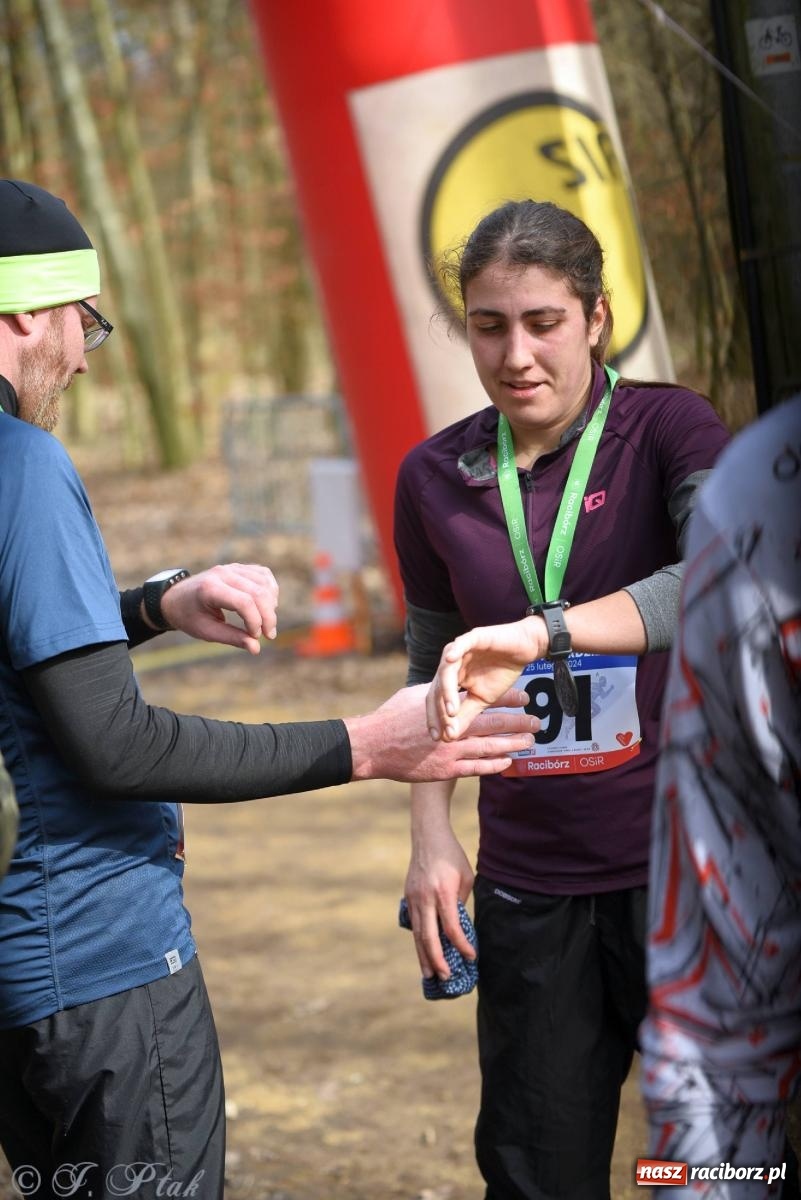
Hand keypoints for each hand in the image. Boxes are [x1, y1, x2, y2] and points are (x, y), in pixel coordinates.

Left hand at [158, 563, 278, 653]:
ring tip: (266, 622)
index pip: (244, 602)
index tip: (255, 637)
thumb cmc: (189, 617)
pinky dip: (270, 590)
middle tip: (268, 635)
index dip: (256, 622)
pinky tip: (268, 605)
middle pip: (258, 593)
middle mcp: (223, 573)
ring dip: (271, 604)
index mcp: (210, 589)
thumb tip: (256, 648)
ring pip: (264, 582)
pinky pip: (263, 574)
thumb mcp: (206, 631)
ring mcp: (231, 567)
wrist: (175, 598)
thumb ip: (232, 638)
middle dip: (268, 617)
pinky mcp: (238, 567)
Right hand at [345, 685, 535, 782]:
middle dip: (518, 723)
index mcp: (446, 707)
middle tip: (537, 722)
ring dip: (512, 744)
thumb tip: (452, 684)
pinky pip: (475, 768)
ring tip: (529, 742)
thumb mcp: (415, 696)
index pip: (483, 700)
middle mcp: (452, 728)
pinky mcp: (445, 770)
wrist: (373, 746)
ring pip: (489, 747)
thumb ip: (438, 693)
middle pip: (493, 724)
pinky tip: (507, 762)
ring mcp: (450, 751)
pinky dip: (493, 765)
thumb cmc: (391, 717)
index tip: (524, 698)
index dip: (506, 700)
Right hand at [404, 824, 474, 979]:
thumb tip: (459, 926)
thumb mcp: (465, 878)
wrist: (428, 836)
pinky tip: (423, 953)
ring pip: (417, 933)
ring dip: (423, 955)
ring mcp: (414, 898)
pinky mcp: (408, 897)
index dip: (461, 945)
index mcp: (443, 892)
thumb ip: (460, 903)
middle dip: (437, 960)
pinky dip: (419, 940)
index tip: (470, 957)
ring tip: (430, 974)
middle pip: (429, 936)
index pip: (451, 927)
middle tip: (445, 978)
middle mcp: (425, 898)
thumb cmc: (452, 856)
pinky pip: (414, 923)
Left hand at [427, 617, 547, 740]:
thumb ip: (465, 715)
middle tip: (441, 730)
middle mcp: (450, 664)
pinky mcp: (473, 637)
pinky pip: (461, 644)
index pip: (436, 699)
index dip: (435, 718)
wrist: (525, 649)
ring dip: (446, 690)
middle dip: (438, 710)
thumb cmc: (502, 672)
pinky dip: (455, 651)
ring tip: (451, 710)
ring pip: (446, 670)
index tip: (437, 738)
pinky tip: (451, 660)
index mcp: (450, 678)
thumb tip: (450, 737)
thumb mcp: (482, 700)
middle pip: (436, 687)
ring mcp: (459, 649)